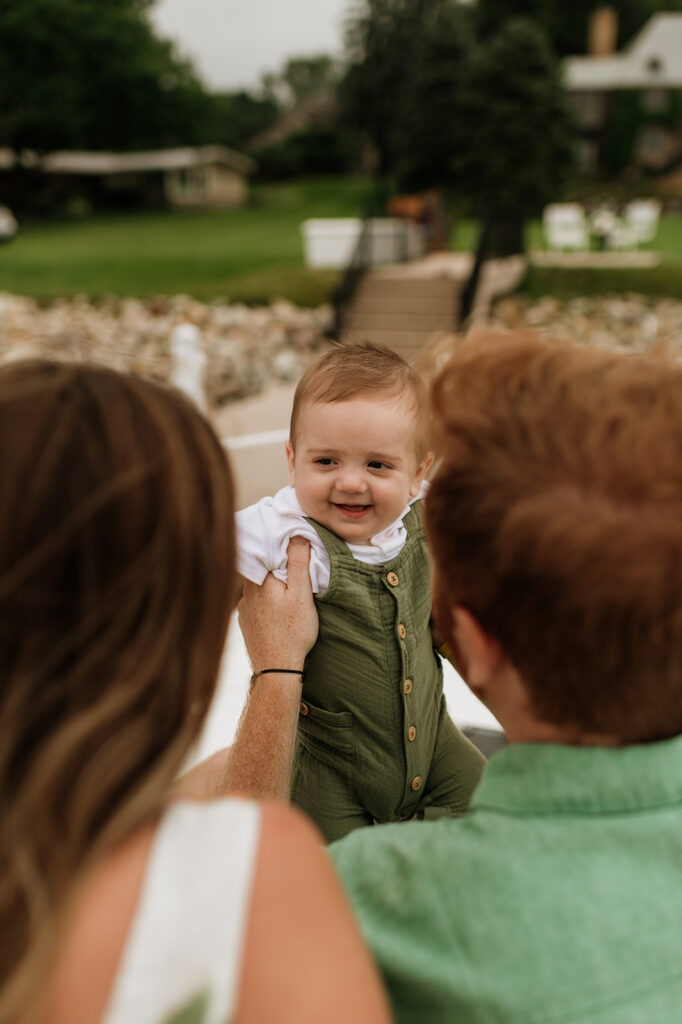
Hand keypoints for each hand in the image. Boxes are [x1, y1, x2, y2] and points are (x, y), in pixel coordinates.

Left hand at [238, 536, 317, 673]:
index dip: (281, 546)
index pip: (268, 552)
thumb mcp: (301, 595)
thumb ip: (298, 563)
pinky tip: (278, 608)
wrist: (276, 670)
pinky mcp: (245, 621)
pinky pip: (256, 602)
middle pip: (263, 568)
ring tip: (288, 589)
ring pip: (259, 586)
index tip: (294, 544)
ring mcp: (243, 607)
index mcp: (259, 580)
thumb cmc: (292, 632)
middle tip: (295, 567)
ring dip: (272, 584)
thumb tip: (297, 534)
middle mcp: (246, 591)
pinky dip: (266, 600)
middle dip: (278, 565)